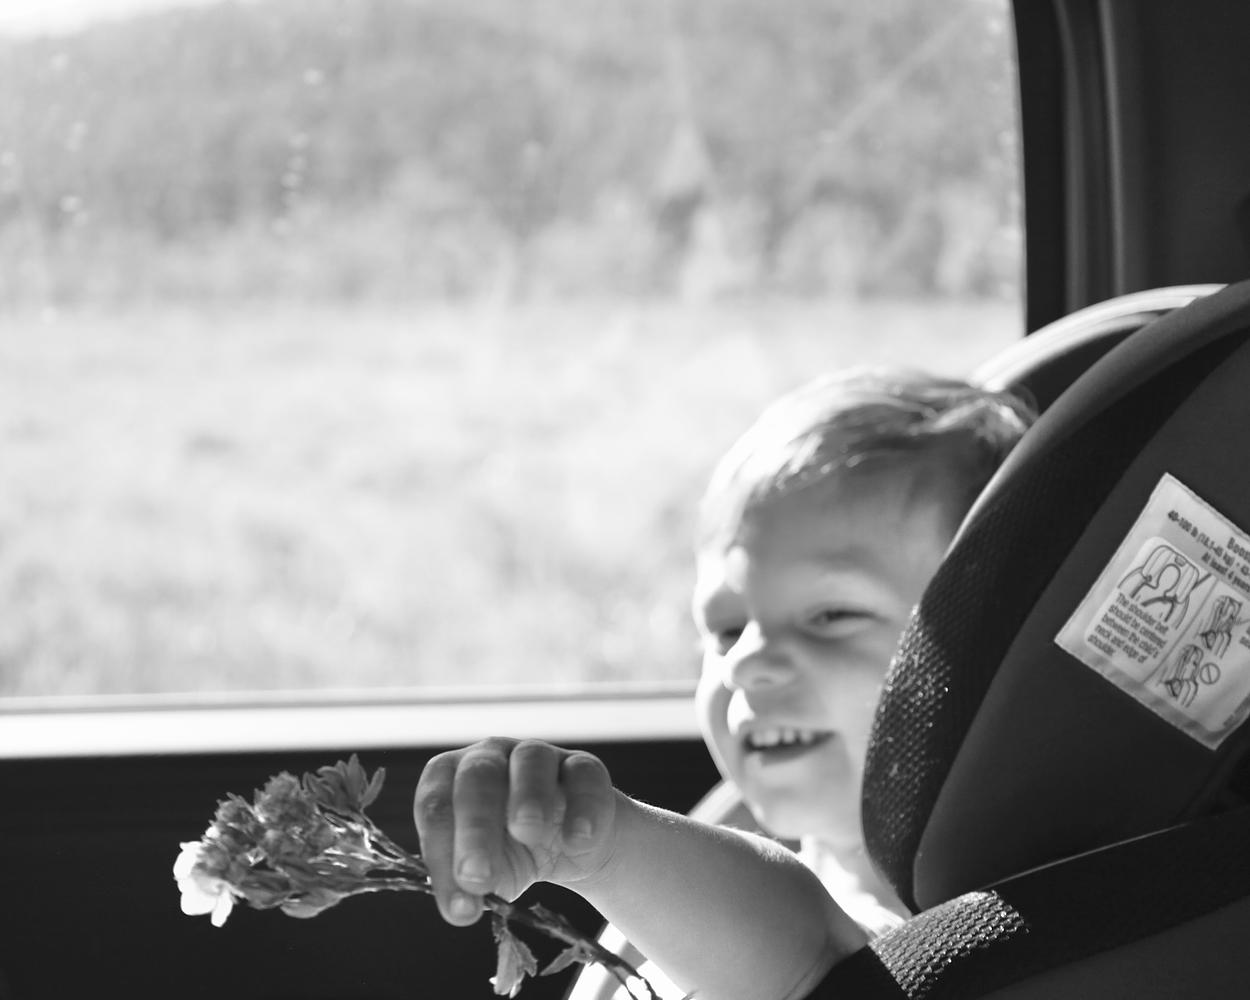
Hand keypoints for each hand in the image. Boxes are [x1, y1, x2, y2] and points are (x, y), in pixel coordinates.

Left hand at [414, 737, 617, 926]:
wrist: (573, 845)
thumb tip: (463, 907)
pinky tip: (578, 842)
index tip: (459, 901)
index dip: (441, 850)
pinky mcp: (583, 767)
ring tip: (527, 834)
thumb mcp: (488, 872)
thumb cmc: (513, 853)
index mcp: (451, 780)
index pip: (436, 805)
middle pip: (477, 776)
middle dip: (475, 827)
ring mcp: (539, 757)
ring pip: (530, 760)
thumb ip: (470, 886)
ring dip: (527, 797)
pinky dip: (581, 807)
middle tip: (479, 876)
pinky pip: (583, 776)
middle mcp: (491, 757)